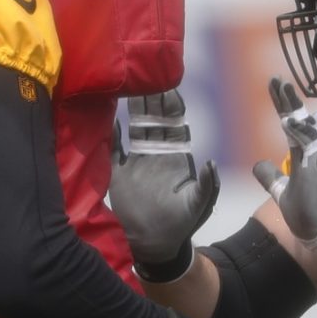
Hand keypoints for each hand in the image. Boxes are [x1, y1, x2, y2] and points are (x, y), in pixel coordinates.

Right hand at [110, 89, 217, 282]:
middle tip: (146, 73)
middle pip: (154, 119)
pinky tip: (105, 114)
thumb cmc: (181, 225)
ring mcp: (137, 161)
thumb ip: (207, 185)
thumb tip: (210, 162)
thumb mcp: (199, 205)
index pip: (175, 123)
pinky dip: (110, 132)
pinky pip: (113, 147)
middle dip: (151, 98)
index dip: (172, 105)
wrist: (154, 244)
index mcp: (177, 157)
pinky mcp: (118, 172)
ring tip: (127, 84)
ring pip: (135, 127)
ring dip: (132, 107)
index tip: (168, 87)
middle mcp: (157, 153)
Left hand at [251, 78, 316, 274]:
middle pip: (299, 119)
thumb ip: (271, 177)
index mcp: (304, 155)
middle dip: (287, 99)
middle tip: (276, 80)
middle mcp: (313, 152)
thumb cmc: (308, 211)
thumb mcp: (281, 192)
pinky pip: (308, 145)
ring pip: (305, 127)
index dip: (283, 106)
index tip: (274, 87)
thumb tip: (257, 165)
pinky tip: (287, 119)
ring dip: (293, 107)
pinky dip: (298, 131)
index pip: (292, 125)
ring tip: (282, 88)